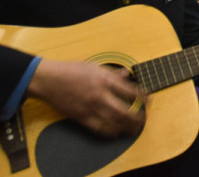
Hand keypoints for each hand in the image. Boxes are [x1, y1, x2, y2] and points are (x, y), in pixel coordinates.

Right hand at [27, 59, 145, 137]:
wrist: (50, 80)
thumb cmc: (71, 70)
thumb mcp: (94, 66)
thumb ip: (112, 72)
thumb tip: (126, 74)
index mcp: (105, 79)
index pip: (130, 91)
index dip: (143, 96)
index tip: (149, 99)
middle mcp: (100, 95)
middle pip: (125, 111)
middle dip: (137, 117)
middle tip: (144, 120)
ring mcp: (91, 108)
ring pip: (114, 122)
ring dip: (126, 127)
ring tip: (134, 129)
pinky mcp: (81, 117)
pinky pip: (99, 129)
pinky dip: (109, 132)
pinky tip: (115, 132)